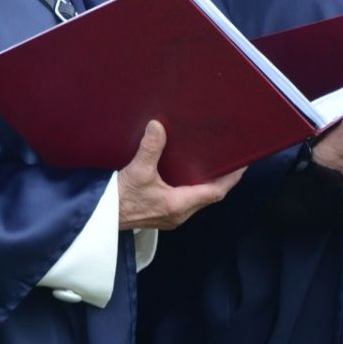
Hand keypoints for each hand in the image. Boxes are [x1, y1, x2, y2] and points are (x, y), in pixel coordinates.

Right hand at [118, 120, 243, 229]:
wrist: (99, 218)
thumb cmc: (119, 199)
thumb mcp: (137, 171)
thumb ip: (150, 147)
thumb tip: (158, 125)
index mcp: (179, 205)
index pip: (215, 192)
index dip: (231, 178)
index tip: (243, 164)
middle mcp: (179, 214)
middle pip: (210, 196)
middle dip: (222, 179)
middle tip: (230, 160)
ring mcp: (171, 216)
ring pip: (198, 199)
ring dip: (206, 184)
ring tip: (212, 164)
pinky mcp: (162, 214)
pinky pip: (186, 200)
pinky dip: (192, 187)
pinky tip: (186, 174)